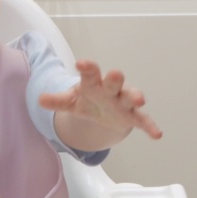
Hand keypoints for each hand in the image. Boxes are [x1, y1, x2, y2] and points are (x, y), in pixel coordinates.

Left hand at [39, 59, 162, 140]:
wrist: (104, 113)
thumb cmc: (88, 101)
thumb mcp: (71, 102)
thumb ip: (58, 101)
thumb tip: (39, 99)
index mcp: (94, 85)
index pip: (90, 74)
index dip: (87, 68)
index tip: (81, 63)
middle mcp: (111, 91)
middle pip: (114, 83)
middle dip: (115, 79)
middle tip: (115, 73)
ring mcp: (123, 103)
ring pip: (130, 97)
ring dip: (135, 97)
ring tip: (140, 99)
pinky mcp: (133, 117)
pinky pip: (143, 121)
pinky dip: (150, 126)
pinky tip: (157, 134)